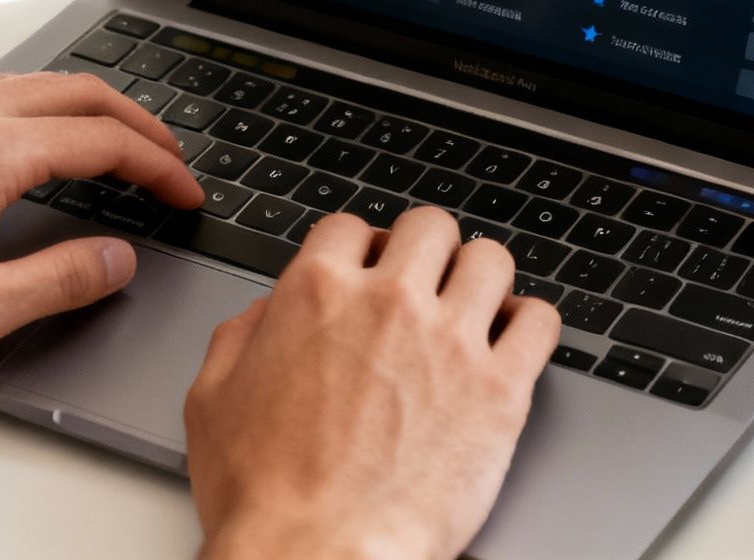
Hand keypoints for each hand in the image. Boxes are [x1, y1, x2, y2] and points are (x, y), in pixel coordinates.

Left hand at [0, 72, 203, 379]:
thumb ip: (62, 279)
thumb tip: (116, 259)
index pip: (103, 140)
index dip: (159, 167)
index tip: (185, 194)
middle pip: (74, 91)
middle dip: (135, 123)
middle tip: (169, 161)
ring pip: (25, 87)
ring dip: (81, 111)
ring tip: (114, 150)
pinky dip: (29, 114)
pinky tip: (30, 149)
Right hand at [184, 208, 561, 559]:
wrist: (319, 555)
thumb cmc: (265, 495)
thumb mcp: (212, 400)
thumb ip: (239, 338)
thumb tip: (265, 315)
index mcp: (317, 293)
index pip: (351, 226)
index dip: (359, 248)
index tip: (368, 268)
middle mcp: (389, 302)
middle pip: (430, 226)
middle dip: (425, 251)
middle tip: (424, 282)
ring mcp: (451, 340)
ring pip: (491, 260)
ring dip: (480, 278)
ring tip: (473, 307)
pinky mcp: (500, 389)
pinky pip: (541, 321)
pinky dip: (530, 324)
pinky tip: (512, 343)